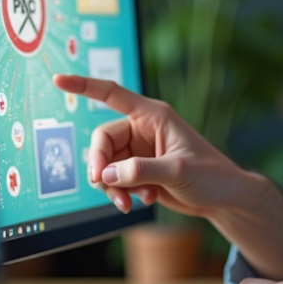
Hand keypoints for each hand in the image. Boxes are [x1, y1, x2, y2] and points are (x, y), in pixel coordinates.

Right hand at [53, 75, 282, 279]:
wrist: (223, 199)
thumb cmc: (211, 176)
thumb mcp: (178, 170)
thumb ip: (141, 171)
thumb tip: (106, 175)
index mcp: (152, 115)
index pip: (112, 94)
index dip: (84, 86)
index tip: (58, 80)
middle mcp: (142, 130)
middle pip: (101, 141)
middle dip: (100, 166)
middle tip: (106, 187)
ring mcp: (138, 152)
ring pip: (104, 165)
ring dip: (111, 186)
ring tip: (129, 202)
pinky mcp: (138, 172)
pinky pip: (114, 180)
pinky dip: (121, 194)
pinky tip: (142, 202)